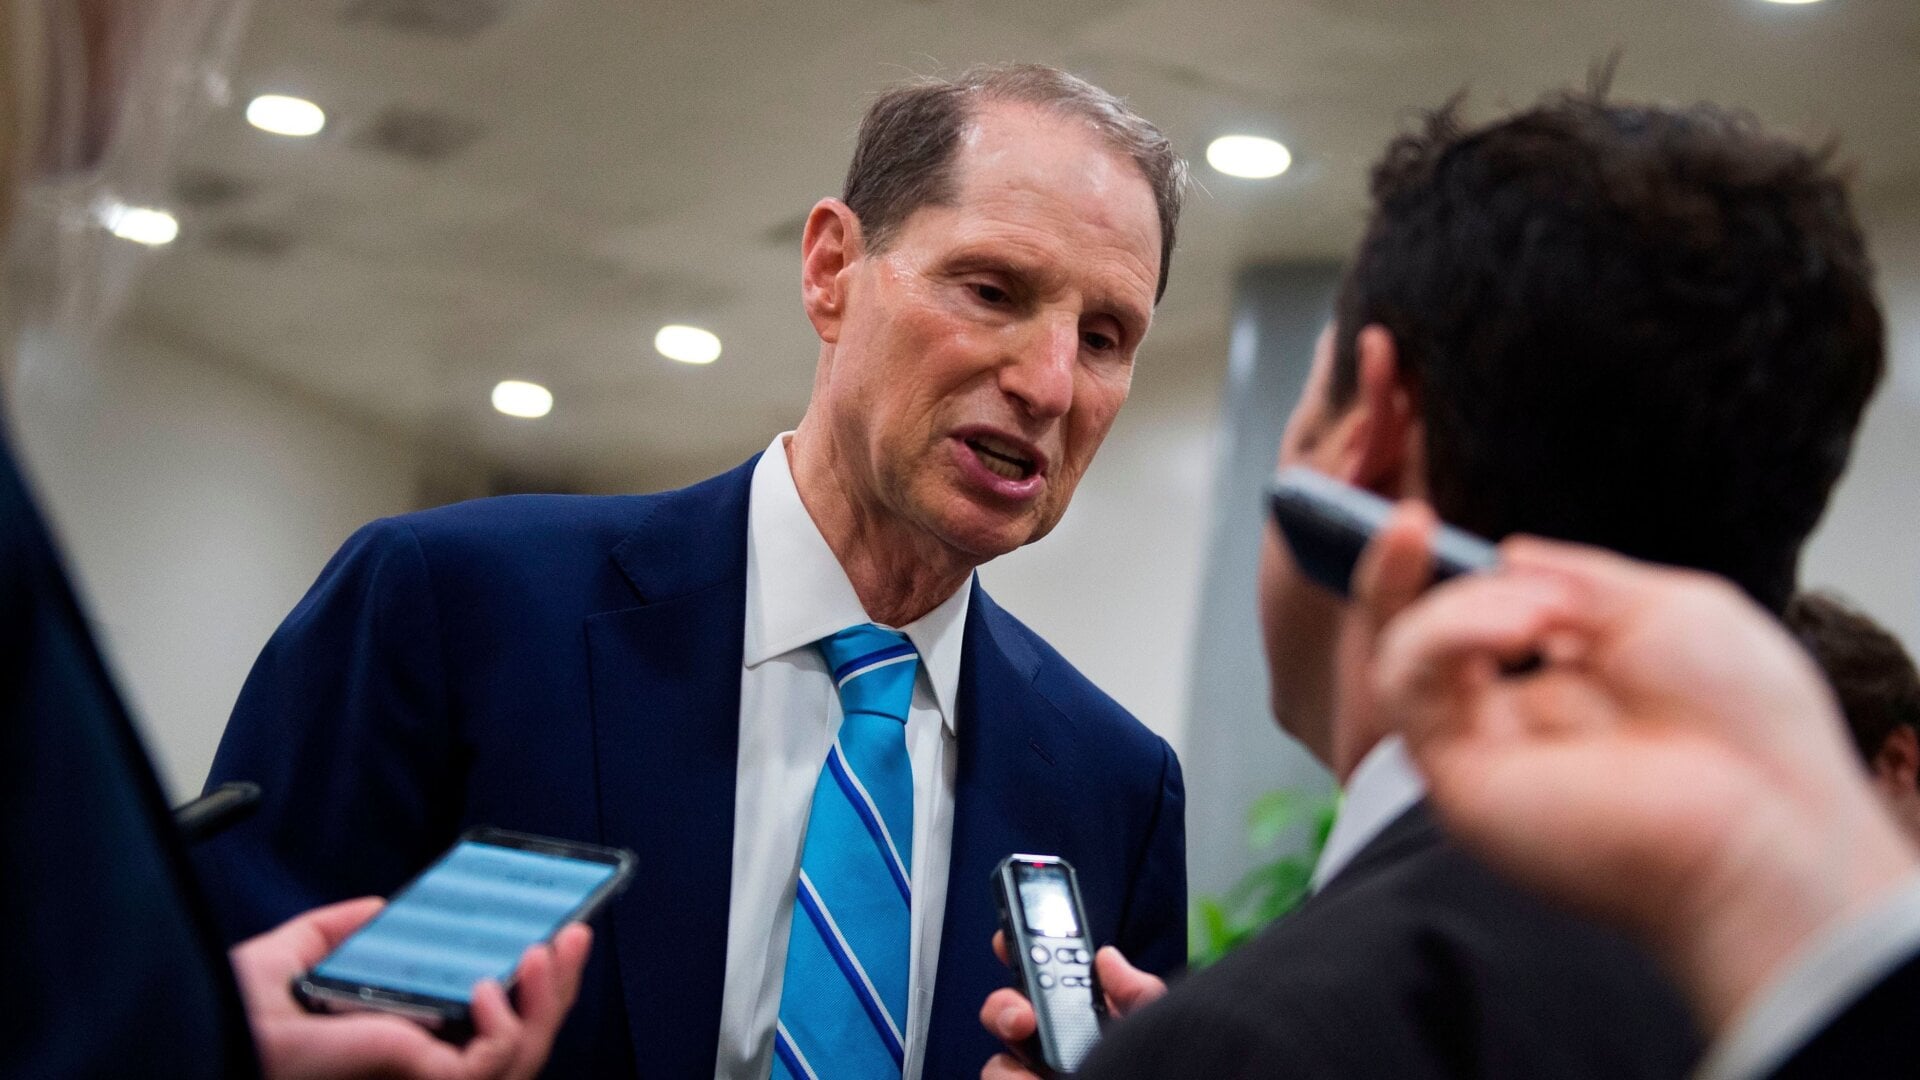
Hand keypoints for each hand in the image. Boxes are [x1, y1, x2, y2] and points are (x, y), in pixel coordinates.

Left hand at [229, 897, 592, 1079]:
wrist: (199, 1038)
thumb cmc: (225, 1024)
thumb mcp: (282, 965)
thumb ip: (331, 935)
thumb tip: (377, 908)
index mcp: (392, 1044)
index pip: (480, 1028)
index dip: (530, 989)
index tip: (556, 938)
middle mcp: (415, 1067)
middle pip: (518, 1044)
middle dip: (559, 989)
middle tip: (574, 935)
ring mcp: (421, 1077)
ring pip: (519, 1058)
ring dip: (546, 1004)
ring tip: (540, 953)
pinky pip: (489, 1068)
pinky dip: (503, 1029)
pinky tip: (490, 987)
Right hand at [979, 932, 1163, 1079]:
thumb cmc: (1161, 1068)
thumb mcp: (1156, 1031)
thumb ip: (1138, 992)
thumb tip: (1106, 959)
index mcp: (1080, 1026)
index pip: (1041, 984)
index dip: (1017, 956)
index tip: (1007, 939)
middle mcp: (1052, 1056)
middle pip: (1005, 1020)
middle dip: (1003, 1009)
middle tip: (1023, 1017)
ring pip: (998, 1068)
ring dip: (1012, 1071)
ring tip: (1041, 1079)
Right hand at [1355, 511, 1917, 1029]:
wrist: (1767, 826)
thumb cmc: (1749, 731)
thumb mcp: (1672, 610)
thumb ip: (1583, 578)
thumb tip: (1508, 555)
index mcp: (1579, 693)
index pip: (1489, 627)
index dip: (1461, 579)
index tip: (1439, 526)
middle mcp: (1523, 728)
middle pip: (1422, 643)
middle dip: (1396, 578)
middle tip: (1412, 525)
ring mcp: (1488, 757)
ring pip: (1408, 657)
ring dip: (1462, 606)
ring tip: (1539, 611)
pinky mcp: (1459, 783)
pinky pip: (1407, 687)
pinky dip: (1447, 633)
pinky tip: (1518, 626)